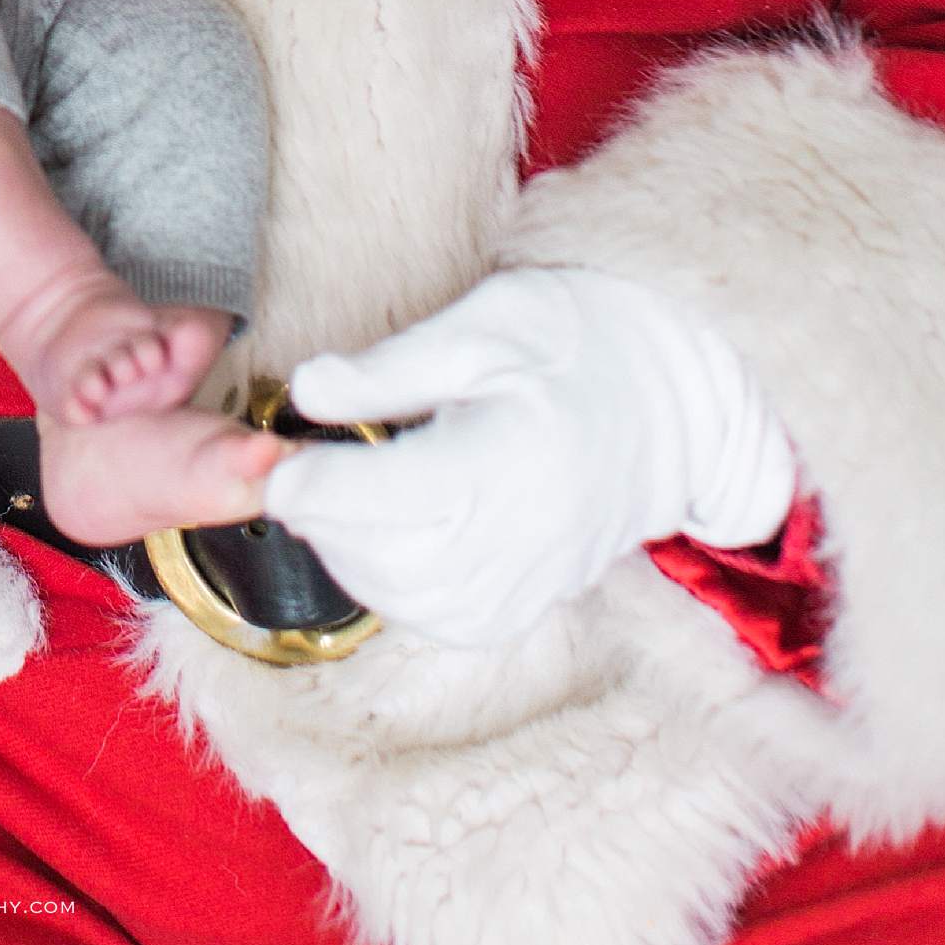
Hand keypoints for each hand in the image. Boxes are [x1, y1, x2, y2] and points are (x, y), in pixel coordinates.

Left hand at [261, 267, 796, 652]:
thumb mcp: (482, 322)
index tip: (276, 462)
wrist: (669, 400)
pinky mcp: (528, 606)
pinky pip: (440, 622)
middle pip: (387, 560)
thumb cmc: (571, 344)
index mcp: (510, 456)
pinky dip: (392, 588)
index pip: (390, 497)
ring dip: (350, 556)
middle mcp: (525, 536)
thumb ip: (391, 366)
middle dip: (324, 520)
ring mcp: (531, 582)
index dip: (315, 485)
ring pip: (405, 601)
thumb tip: (307, 391)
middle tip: (299, 467)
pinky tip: (380, 535)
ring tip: (338, 495)